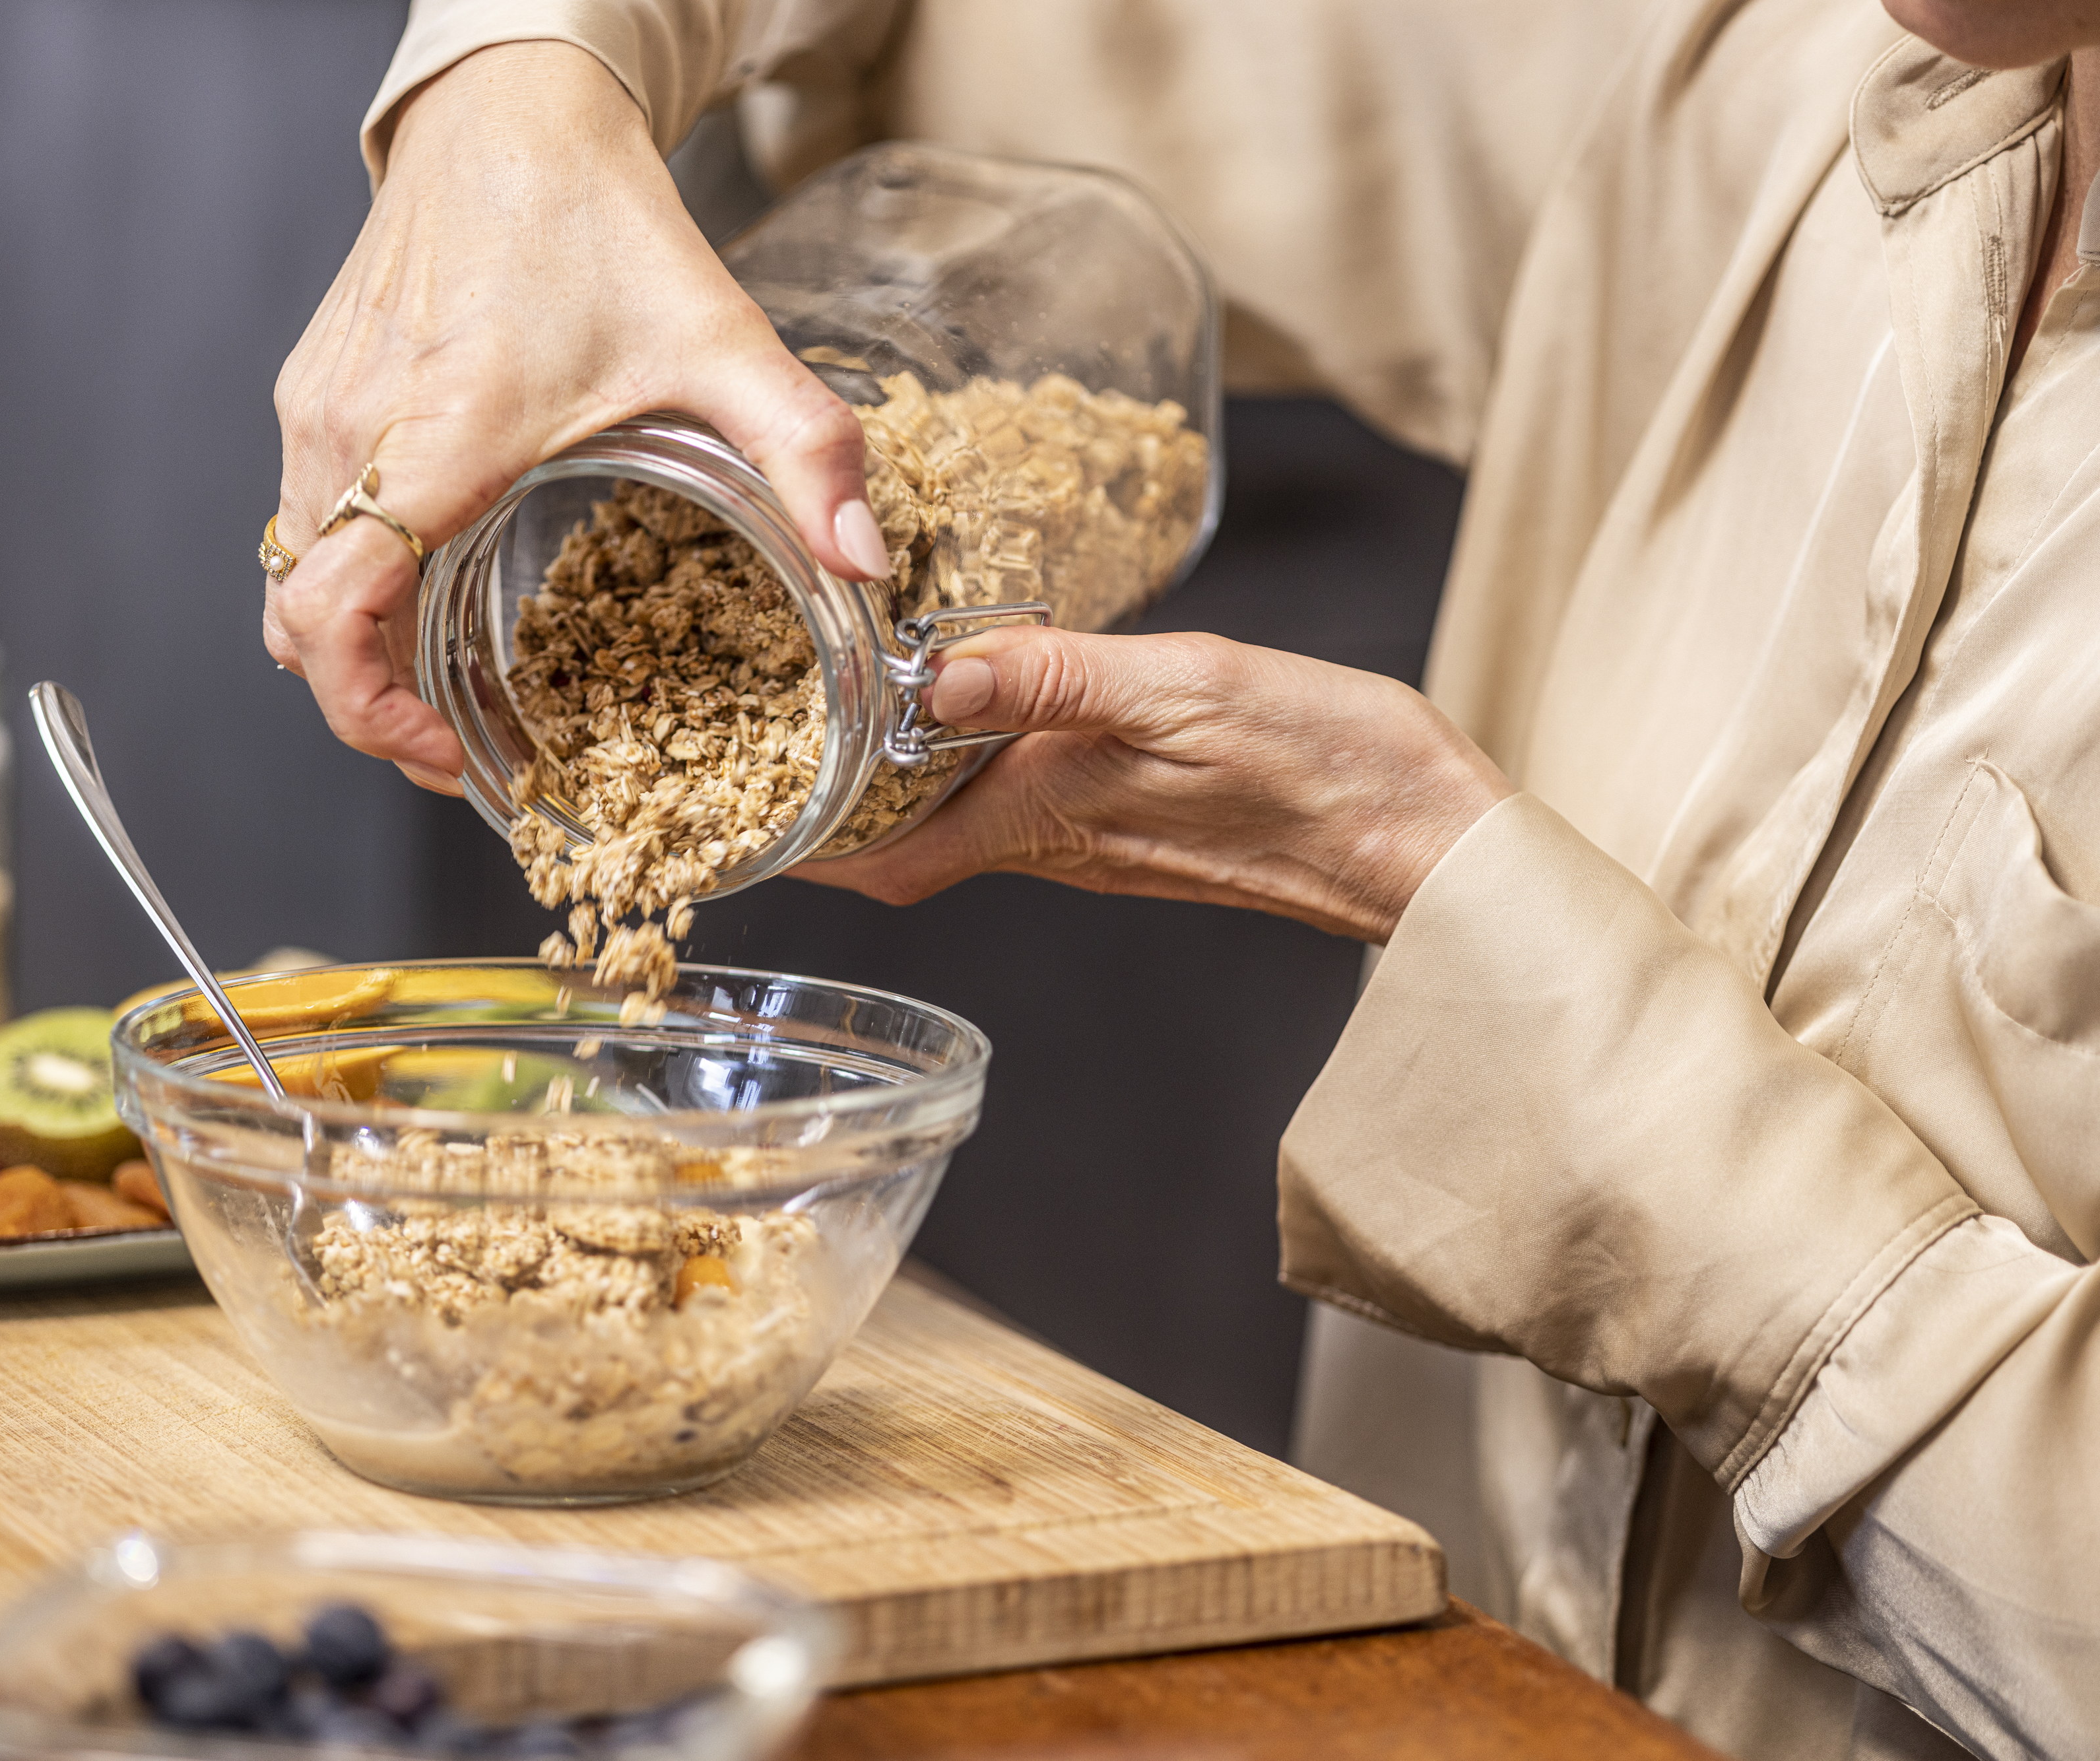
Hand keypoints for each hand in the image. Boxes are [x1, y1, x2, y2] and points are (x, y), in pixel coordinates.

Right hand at [264, 41, 889, 791]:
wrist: (509, 109)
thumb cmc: (593, 217)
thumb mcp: (724, 341)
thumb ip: (805, 453)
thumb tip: (863, 561)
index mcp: (437, 436)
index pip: (330, 612)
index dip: (366, 712)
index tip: (440, 752)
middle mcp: (350, 429)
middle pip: (301, 621)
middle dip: (374, 705)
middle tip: (464, 743)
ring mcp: (315, 410)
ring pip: (291, 575)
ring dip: (359, 643)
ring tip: (445, 682)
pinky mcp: (310, 393)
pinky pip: (301, 518)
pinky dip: (349, 576)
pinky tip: (429, 584)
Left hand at [796, 626, 1514, 941]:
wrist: (1432, 840)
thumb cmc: (1326, 768)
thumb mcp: (1185, 692)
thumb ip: (1055, 677)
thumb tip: (931, 672)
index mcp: (1048, 814)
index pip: (888, 857)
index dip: (807, 843)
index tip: (735, 811)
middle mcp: (1059, 842)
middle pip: (908, 843)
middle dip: (834, 803)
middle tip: (766, 737)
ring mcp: (1101, 840)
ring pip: (963, 823)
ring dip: (900, 781)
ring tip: (847, 710)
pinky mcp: (1143, 825)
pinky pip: (1026, 807)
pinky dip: (976, 768)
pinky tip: (980, 709)